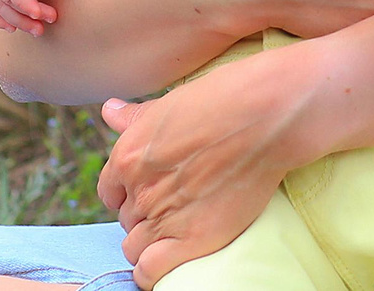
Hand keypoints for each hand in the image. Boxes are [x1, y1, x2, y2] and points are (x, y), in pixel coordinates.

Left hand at [97, 49, 320, 286]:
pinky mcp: (191, 240)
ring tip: (175, 234)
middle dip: (145, 215)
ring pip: (134, 247)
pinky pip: (151, 270)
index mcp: (128, 156)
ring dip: (150, 243)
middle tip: (174, 207)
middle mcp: (140, 189)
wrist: (263, 117)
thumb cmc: (221, 101)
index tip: (149, 192)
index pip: (110, 192)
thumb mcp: (169, 104)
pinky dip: (153, 272)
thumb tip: (110, 109)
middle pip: (127, 219)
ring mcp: (163, 217)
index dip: (128, 194)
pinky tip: (168, 261)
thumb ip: (135, 116)